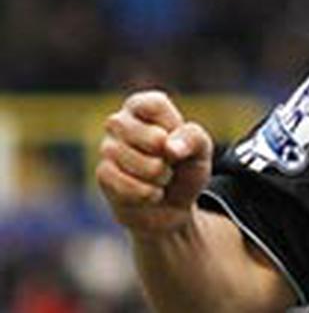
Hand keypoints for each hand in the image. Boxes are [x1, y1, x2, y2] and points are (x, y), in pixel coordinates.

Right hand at [96, 90, 214, 237]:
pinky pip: (120, 181)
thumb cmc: (185, 168)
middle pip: (137, 130)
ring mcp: (107, 147)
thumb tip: (168, 147)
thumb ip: (192, 138)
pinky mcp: (103, 174)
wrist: (172, 208)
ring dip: (156, 175)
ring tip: (163, 178)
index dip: (172, 126)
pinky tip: (153, 193)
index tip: (177, 140)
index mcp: (145, 106)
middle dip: (162, 153)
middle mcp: (121, 122)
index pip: (154, 105)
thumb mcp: (201, 150)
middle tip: (170, 162)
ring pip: (125, 156)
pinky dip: (145, 192)